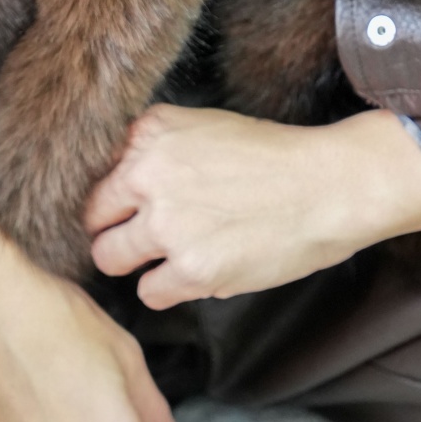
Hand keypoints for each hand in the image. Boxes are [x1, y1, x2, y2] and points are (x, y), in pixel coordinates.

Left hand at [85, 104, 420, 308]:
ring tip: (173, 254)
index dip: (113, 194)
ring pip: (110, 259)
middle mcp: (148, 174)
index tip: (128, 206)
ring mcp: (166, 224)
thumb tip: (116, 184)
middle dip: (115, 230)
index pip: (95, 171)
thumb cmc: (274, 158)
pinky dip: (168, 288)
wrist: (328, 186)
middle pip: (93, 218)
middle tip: (146, 236)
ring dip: (137, 262)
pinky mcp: (190, 269)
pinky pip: (148, 293)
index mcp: (152, 132)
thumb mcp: (206, 128)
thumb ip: (157, 150)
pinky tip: (197, 271)